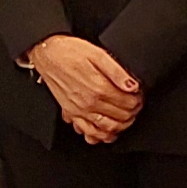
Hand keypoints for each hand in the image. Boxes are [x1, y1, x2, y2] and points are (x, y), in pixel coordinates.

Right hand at [25, 35, 141, 144]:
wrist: (47, 54)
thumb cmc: (70, 52)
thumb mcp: (98, 54)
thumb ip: (117, 71)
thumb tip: (133, 85)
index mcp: (98, 88)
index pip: (127, 103)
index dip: (138, 100)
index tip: (139, 96)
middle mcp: (88, 103)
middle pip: (120, 117)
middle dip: (133, 113)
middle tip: (136, 106)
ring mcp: (78, 111)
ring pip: (106, 129)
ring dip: (120, 127)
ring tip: (126, 118)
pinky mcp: (70, 113)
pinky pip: (88, 132)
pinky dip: (100, 136)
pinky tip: (107, 131)